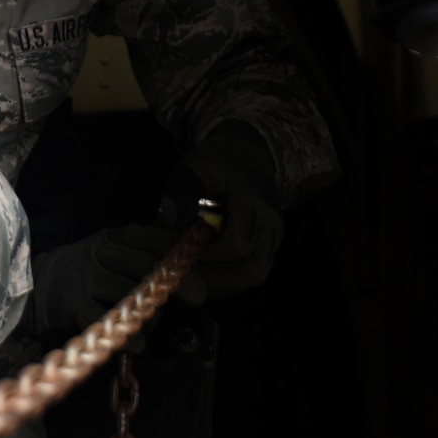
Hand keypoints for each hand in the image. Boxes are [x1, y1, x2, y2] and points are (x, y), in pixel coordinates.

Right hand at [23, 223, 205, 336]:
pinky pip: (108, 320)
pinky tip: (140, 344)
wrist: (37, 286)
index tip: (193, 258)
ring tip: (157, 322)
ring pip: (129, 294)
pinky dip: (127, 335)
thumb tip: (179, 234)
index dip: (174, 248)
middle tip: (200, 295)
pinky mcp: (77, 305)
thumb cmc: (84, 269)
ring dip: (150, 312)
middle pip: (145, 265)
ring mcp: (88, 279)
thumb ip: (139, 243)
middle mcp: (101, 254)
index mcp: (112, 238)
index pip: (149, 237)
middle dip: (177, 280)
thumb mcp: (108, 247)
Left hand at [158, 122, 282, 295]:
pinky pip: (249, 274)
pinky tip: (199, 272)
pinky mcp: (267, 246)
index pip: (236, 244)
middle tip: (182, 273)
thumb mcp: (193, 169)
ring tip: (188, 274)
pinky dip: (225, 280)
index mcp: (254, 201)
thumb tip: (165, 227)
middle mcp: (271, 224)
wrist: (245, 155)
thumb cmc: (216, 161)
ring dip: (220, 282)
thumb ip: (178, 195)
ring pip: (254, 276)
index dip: (206, 255)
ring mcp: (273, 237)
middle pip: (254, 270)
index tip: (179, 252)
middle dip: (215, 278)